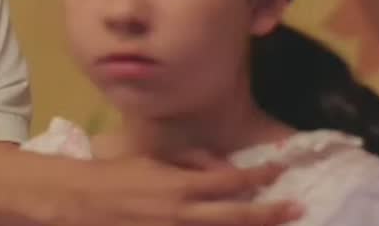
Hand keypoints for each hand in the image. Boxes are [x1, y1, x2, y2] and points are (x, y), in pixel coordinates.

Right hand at [44, 155, 302, 225]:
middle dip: (270, 213)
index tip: (279, 171)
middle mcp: (183, 214)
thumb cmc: (116, 174)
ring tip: (274, 223)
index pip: (230, 181)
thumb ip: (190, 162)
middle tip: (297, 208)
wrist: (81, 202)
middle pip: (237, 216)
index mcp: (180, 186)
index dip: (258, 175)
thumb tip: (221, 168)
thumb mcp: (154, 159)